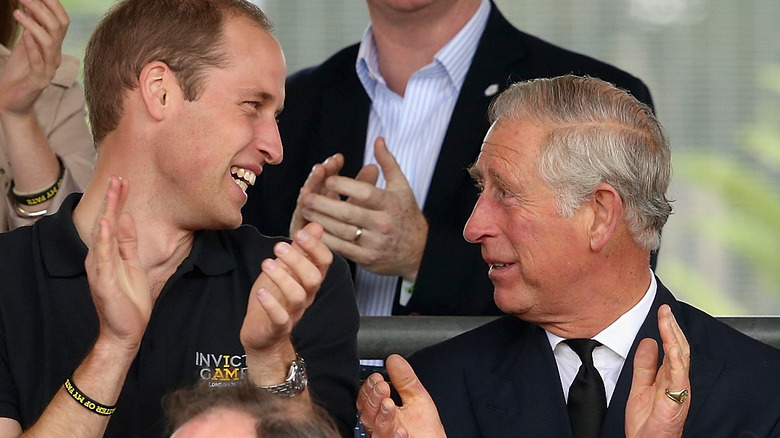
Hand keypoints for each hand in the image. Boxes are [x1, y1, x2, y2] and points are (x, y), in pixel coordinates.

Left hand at [0, 0, 68, 116]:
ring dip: (34, 25)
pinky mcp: (39, 82)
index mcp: (54, 47)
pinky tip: (24, 35)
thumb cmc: (17, 73)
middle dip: (42, 9)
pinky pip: (39, 63)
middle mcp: (55, 56)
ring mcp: (49, 70)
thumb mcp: (24, 45)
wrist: (11, 102)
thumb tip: (31, 5)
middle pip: (58, 28)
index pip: (61, 21)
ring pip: (49, 43)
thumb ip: (30, 28)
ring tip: (16, 12)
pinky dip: (32, 48)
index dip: (53, 5)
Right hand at [84, 176, 151, 350]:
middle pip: (105, 223)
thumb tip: (125, 218)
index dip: (118, 201)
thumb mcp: (132, 264)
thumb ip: (127, 243)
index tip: (124, 181)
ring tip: (113, 192)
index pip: (113, 222)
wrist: (126, 331)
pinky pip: (104, 256)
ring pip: (103, 235)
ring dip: (108, 212)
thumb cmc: (130, 301)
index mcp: (108, 254)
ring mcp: (100, 269)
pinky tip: (107, 223)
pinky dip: (105, 238)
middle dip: (112, 200)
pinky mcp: (103, 281)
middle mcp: (100, 258)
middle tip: (118, 177)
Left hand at [240, 222, 331, 354]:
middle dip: (299, 260)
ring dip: (283, 277)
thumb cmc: (275, 299)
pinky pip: (280, 317)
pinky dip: (271, 304)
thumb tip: (316, 226)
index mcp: (309, 281)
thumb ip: (300, 249)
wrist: (263, 336)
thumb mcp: (286, 269)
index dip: (316, 247)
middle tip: (280, 247)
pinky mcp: (278, 326)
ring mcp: (293, 312)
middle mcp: (306, 296)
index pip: (324, 263)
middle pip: (314, 278)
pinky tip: (261, 291)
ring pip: (298, 296)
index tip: (300, 233)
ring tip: (267, 263)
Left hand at [292, 138, 427, 280]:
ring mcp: (375, 243)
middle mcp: (384, 224)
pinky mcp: (368, 259)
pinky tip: (314, 231)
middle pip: (349, 213)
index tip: (328, 179)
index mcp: (391, 204)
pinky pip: (343, 249)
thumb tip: (378, 139)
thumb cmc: (406, 214)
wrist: (419, 251)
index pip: (365, 193)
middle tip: (307, 196)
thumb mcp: (401, 187)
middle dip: (325, 204)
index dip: (345, 185)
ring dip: (321, 221)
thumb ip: (388, 162)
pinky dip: (327, 240)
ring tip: (305, 211)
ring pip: (342, 231)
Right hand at [357, 354, 445, 437]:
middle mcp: (381, 427)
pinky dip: (395, 436)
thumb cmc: (426, 429)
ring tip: (389, 403)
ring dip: (382, 416)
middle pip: (367, 415)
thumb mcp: (417, 397)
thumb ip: (404, 379)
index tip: (377, 377)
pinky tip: (401, 430)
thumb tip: (393, 359)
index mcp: (381, 414)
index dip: (369, 389)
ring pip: (376, 431)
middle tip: (382, 386)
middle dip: (373, 399)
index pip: (367, 401)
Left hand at [625, 304, 690, 437]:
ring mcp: (679, 390)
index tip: (662, 311)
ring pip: (680, 359)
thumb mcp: (640, 386)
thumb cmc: (647, 422)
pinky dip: (677, 361)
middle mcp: (677, 381)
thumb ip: (644, 364)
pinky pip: (679, 378)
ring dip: (673, 337)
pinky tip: (672, 348)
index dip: (668, 328)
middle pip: (678, 348)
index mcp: (669, 377)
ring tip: (667, 320)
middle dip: (671, 327)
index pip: (671, 347)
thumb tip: (647, 342)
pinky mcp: (676, 401)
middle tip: (665, 309)